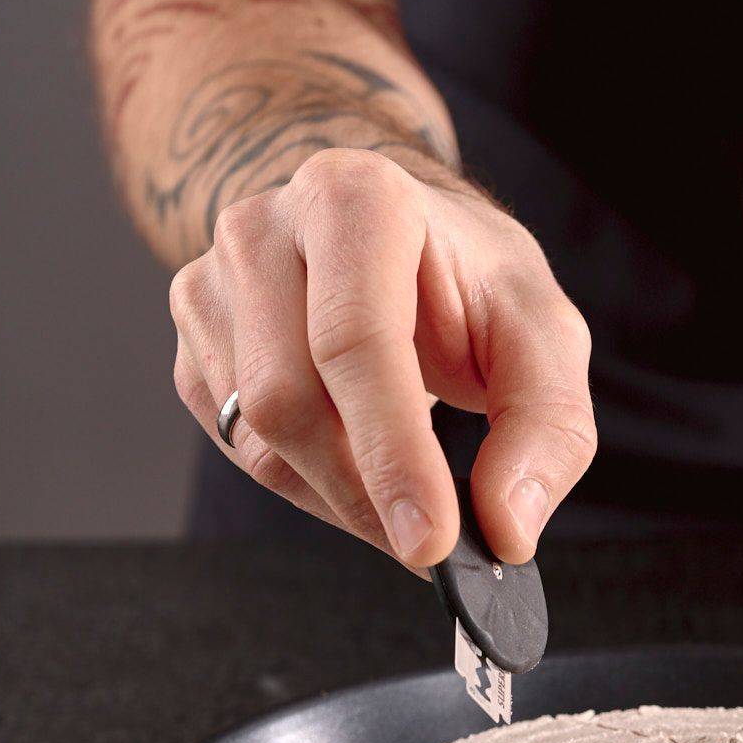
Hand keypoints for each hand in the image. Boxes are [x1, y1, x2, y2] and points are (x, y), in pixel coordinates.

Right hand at [169, 149, 596, 567]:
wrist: (393, 238)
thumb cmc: (466, 280)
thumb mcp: (544, 335)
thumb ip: (547, 429)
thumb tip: (506, 528)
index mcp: (354, 200)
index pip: (355, 341)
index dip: (393, 454)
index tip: (433, 540)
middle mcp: (262, 229)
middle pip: (288, 399)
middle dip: (365, 494)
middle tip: (432, 542)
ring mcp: (211, 284)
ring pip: (256, 438)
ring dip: (342, 498)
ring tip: (407, 496)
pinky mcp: (195, 343)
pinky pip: (240, 449)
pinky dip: (309, 487)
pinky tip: (358, 468)